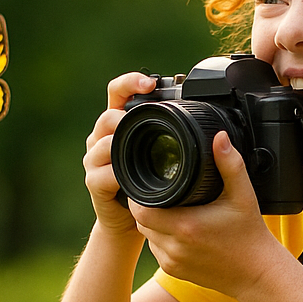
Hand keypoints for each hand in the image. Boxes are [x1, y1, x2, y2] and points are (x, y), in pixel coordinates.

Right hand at [83, 72, 155, 235]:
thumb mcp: (159, 154)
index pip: (117, 92)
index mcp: (119, 124)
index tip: (150, 83)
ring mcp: (95, 160)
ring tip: (139, 144)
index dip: (130, 82)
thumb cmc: (147, 182)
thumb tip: (208, 121)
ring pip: (104, 143)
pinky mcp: (94, 182)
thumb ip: (170, 134)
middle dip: (125, 117)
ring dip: (121, 143)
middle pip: (108, 116)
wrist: (129, 219)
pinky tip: (130, 176)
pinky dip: (118, 175)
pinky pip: (104, 174)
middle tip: (145, 120)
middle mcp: (102, 137)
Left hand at [131, 131, 280, 298]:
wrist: (257, 273)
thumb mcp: (243, 195)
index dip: (138, 195)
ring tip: (167, 207)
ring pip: (147, 236)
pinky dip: (161, 238)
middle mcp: (174, 247)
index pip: (141, 209)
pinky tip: (176, 228)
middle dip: (145, 205)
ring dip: (152, 222)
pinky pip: (156, 250)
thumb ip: (230, 164)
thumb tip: (219, 137)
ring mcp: (172, 262)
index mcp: (186, 226)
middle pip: (140, 221)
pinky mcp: (175, 271)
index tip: (147, 182)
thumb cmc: (250, 234)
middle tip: (157, 191)